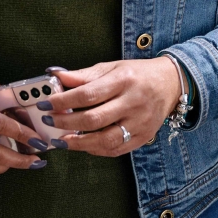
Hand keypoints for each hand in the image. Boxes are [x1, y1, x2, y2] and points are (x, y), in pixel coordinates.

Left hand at [45, 59, 181, 156]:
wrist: (171, 83)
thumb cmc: (136, 74)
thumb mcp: (111, 67)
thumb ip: (83, 75)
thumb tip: (55, 76)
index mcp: (123, 80)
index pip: (87, 94)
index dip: (63, 101)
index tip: (46, 104)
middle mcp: (133, 102)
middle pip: (94, 119)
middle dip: (66, 123)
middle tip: (50, 122)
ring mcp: (140, 122)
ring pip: (105, 140)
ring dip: (79, 143)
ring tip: (62, 140)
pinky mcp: (143, 137)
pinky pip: (116, 150)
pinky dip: (96, 150)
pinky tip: (83, 145)